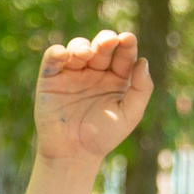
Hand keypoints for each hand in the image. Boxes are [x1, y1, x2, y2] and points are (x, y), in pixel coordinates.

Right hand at [33, 30, 153, 168]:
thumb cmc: (103, 137)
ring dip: (82, 46)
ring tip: (86, 54)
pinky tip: (65, 55)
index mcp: (116, 78)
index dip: (126, 43)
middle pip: (101, 46)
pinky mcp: (51, 79)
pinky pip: (53, 58)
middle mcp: (95, 72)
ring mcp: (72, 74)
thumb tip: (143, 61)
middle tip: (109, 41)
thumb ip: (141, 89)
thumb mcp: (129, 115)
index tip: (127, 39)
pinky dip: (57, 52)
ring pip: (77, 48)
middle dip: (105, 40)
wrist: (73, 154)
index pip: (123, 54)